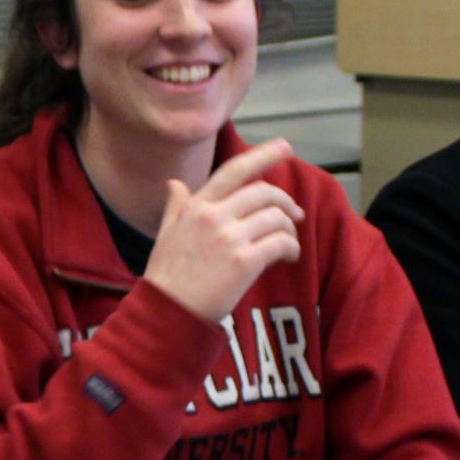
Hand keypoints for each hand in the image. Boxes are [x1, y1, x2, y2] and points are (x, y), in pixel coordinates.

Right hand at [142, 139, 303, 323]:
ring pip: (276, 218)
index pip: (234, 170)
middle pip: (264, 193)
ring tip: (288, 242)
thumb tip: (174, 184)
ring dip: (289, 228)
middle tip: (294, 214)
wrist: (166, 313)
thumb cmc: (166, 277)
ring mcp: (230, 238)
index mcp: (197, 206)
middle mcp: (214, 216)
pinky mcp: (244, 262)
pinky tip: (290, 256)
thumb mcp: (166, 234)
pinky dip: (292, 248)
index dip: (263, 155)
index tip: (285, 146)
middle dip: (285, 201)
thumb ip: (176, 206)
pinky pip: (281, 243)